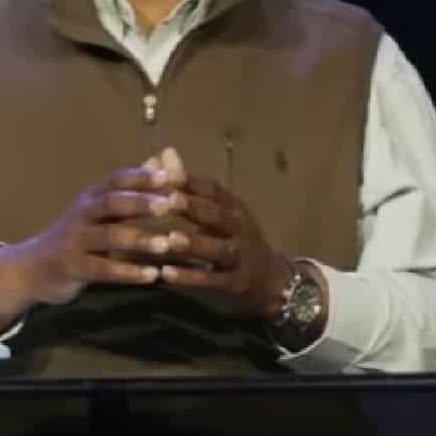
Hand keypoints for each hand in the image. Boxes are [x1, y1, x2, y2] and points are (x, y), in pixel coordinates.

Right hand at [0, 163, 185, 334]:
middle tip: (171, 204)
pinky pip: (102, 269)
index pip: (117, 179)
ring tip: (166, 245)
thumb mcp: (98, 213)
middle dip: (141, 202)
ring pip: (108, 236)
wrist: (32, 268)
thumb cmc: (76, 237)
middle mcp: (82, 213)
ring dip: (139, 239)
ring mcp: (75, 240)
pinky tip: (152, 276)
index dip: (143, 177)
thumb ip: (129, 194)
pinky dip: (128, 272)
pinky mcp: (72, 267)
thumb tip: (162, 165)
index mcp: (92, 197)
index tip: (172, 177)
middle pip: (112, 202)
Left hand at [156, 173, 297, 320]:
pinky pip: (213, 279)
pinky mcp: (236, 283)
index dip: (189, 181)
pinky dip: (190, 277)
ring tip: (170, 240)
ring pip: (219, 248)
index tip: (164, 174)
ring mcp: (241, 257)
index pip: (212, 190)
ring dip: (195, 244)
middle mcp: (240, 228)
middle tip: (169, 199)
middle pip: (218, 215)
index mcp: (233, 207)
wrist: (271, 280)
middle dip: (194, 207)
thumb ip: (188, 186)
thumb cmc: (235, 239)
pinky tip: (167, 274)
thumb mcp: (217, 211)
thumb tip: (165, 152)